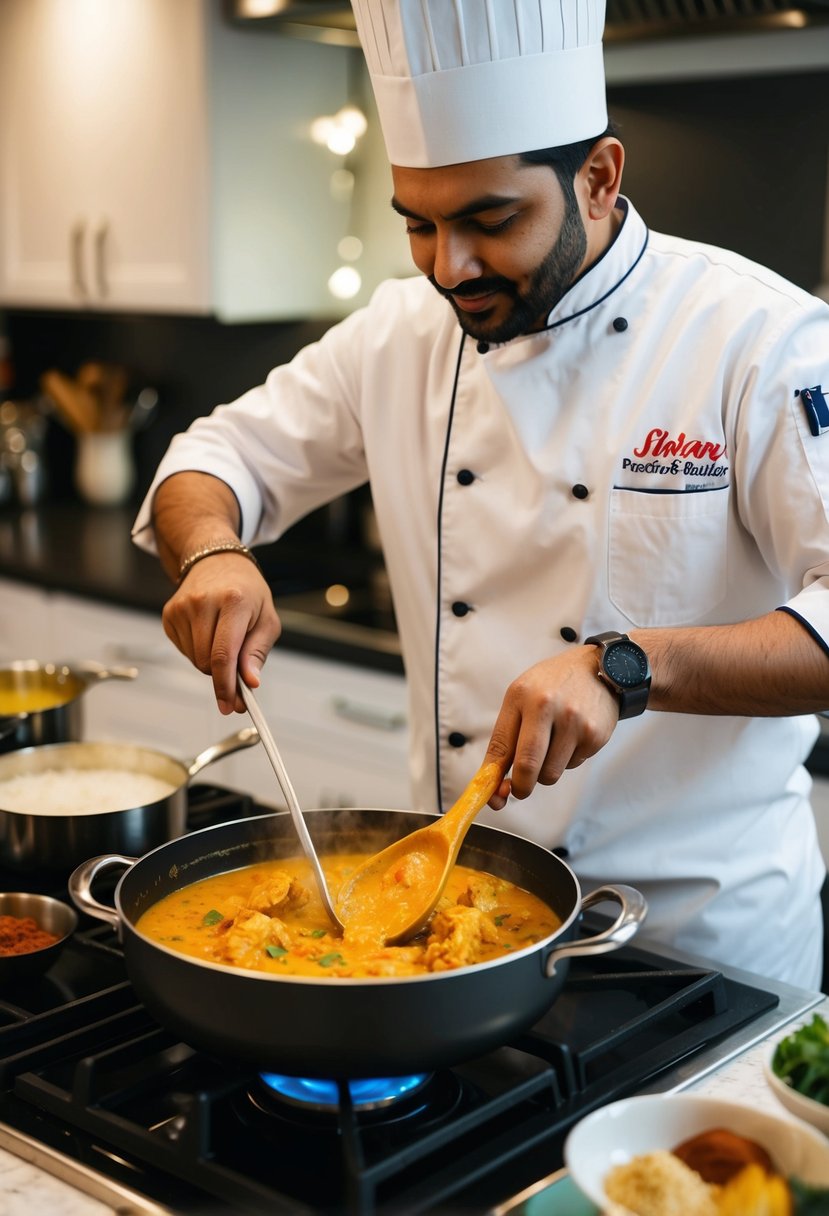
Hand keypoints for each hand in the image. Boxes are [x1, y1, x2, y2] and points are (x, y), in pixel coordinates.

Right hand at [161, 554, 281, 712]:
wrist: (217, 562)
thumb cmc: (246, 591)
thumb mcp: (266, 619)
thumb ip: (257, 653)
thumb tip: (250, 682)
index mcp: (233, 601)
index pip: (224, 654)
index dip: (226, 686)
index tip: (230, 705)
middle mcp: (203, 602)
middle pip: (206, 662)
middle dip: (222, 675)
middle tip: (237, 675)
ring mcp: (181, 608)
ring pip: (194, 659)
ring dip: (210, 662)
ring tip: (223, 638)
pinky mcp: (169, 614)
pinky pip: (184, 651)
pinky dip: (198, 651)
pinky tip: (207, 632)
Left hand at [483, 647, 620, 807]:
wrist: (599, 668)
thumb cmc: (552, 686)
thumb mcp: (523, 697)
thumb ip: (508, 736)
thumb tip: (497, 783)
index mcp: (521, 695)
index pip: (501, 745)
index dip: (493, 777)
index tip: (493, 795)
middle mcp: (547, 706)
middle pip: (528, 766)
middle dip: (520, 787)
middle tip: (520, 789)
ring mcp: (574, 721)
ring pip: (551, 773)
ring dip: (546, 771)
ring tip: (553, 744)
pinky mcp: (595, 735)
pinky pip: (573, 766)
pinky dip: (568, 759)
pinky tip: (572, 736)